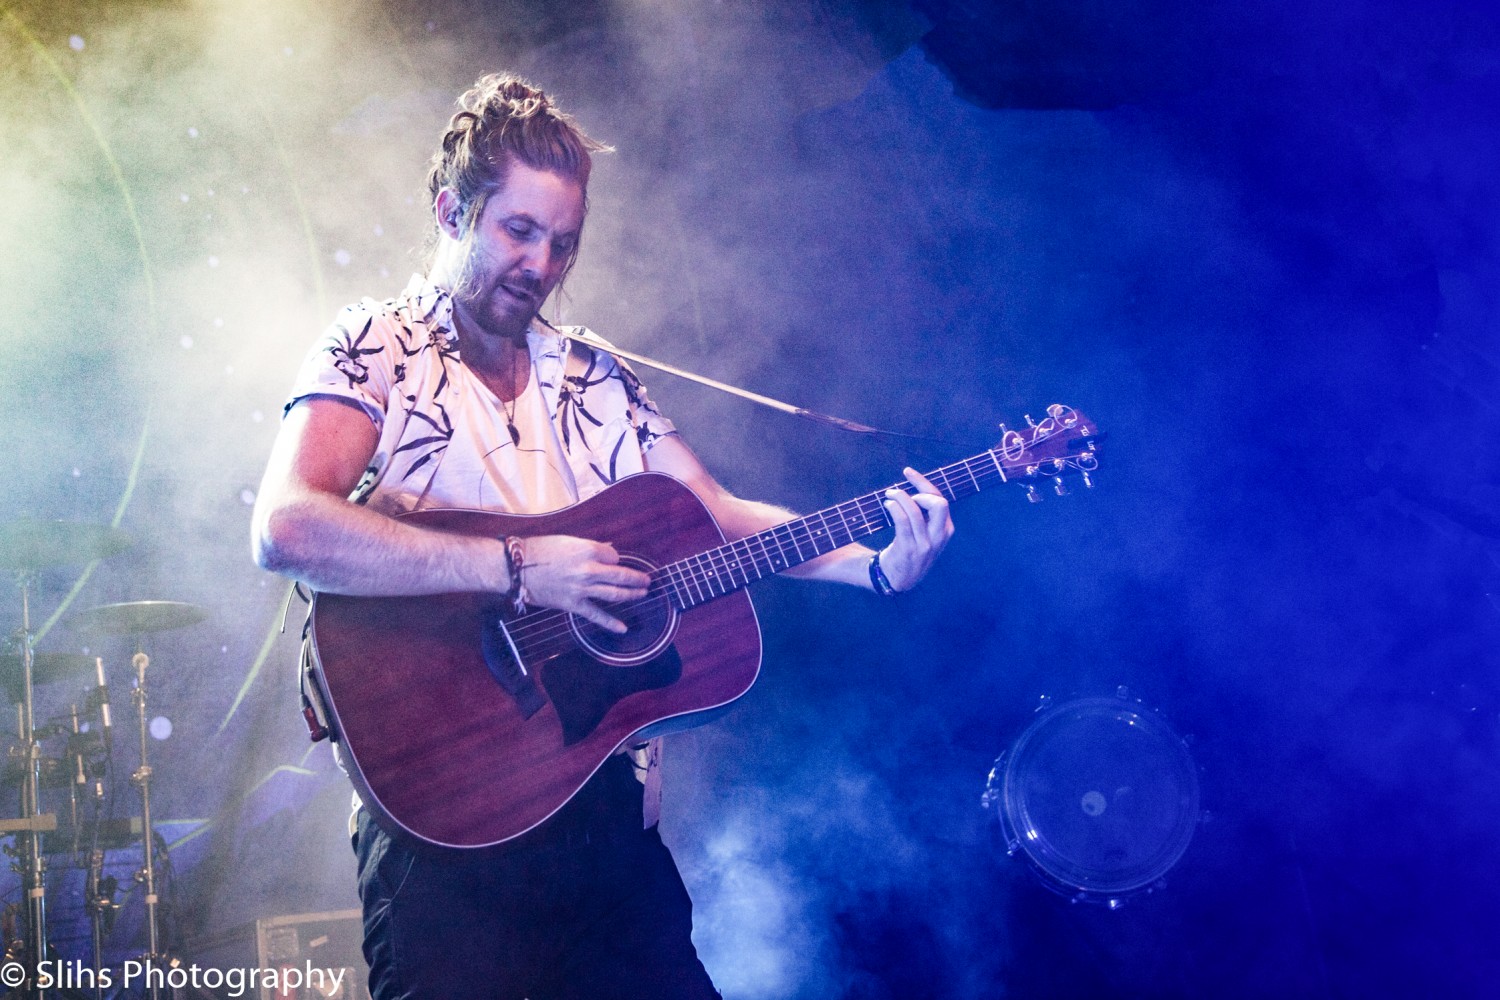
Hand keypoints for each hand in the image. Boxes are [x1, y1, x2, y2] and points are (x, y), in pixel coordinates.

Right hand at [517, 535, 650, 632]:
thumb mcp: (567, 541)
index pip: (614, 555)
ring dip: (632, 595)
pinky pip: (596, 615)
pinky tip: (623, 628)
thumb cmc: (539, 550)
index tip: (612, 561)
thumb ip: (590, 547)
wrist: (517, 568)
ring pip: (615, 594)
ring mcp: (583, 589)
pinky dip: (611, 623)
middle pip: (621, 575)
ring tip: (642, 594)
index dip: (614, 558)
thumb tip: (608, 550)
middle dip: (637, 579)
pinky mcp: (574, 604)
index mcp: (588, 550)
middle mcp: (589, 570)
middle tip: (647, 581)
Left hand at [877, 468, 953, 591]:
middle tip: (903, 492)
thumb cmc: (911, 549)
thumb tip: (915, 485)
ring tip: (889, 495)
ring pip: (915, 510)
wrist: (899, 579)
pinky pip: (902, 521)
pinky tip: (888, 505)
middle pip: (939, 503)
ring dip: (900, 497)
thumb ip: (927, 515)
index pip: (940, 499)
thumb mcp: (927, 534)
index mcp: (946, 530)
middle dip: (920, 490)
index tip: (907, 472)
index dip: (923, 482)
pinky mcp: (908, 549)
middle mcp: (939, 537)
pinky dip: (894, 508)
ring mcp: (925, 544)